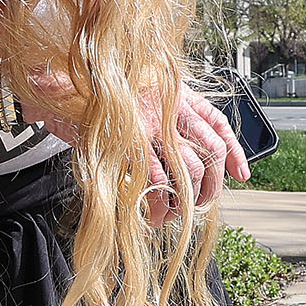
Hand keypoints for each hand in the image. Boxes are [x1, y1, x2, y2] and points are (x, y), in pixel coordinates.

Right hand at [28, 81, 248, 222]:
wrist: (64, 91)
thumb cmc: (103, 100)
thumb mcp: (146, 98)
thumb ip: (172, 117)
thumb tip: (195, 153)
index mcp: (177, 96)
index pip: (218, 124)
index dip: (234, 153)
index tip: (241, 174)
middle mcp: (169, 109)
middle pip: (210, 152)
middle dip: (211, 186)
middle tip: (199, 204)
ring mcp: (151, 127)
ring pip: (190, 169)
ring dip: (188, 199)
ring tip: (175, 213)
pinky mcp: (130, 146)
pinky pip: (157, 181)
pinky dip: (161, 204)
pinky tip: (157, 214)